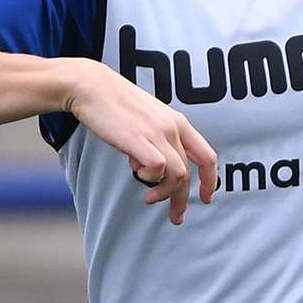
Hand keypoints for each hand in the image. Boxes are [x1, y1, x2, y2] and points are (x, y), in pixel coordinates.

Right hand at [67, 61, 219, 224]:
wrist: (92, 87)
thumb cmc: (115, 104)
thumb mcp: (147, 120)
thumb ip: (156, 141)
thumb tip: (152, 169)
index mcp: (178, 122)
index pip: (207, 156)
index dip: (210, 181)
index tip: (206, 198)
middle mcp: (173, 127)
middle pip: (190, 173)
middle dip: (183, 199)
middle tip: (176, 216)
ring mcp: (158, 133)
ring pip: (178, 175)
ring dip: (165, 193)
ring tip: (149, 198)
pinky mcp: (139, 139)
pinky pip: (157, 169)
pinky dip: (149, 177)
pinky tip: (135, 171)